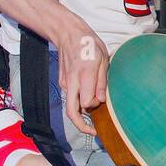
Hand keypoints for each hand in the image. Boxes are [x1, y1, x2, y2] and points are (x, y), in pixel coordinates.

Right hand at [56, 16, 109, 135]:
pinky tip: (88, 92)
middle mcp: (72, 82)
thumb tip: (100, 100)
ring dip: (82, 110)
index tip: (103, 105)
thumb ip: (102, 81)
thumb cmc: (89, 44)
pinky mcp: (62, 82)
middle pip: (72, 112)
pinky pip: (71, 96)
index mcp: (85, 75)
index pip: (87, 103)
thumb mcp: (103, 58)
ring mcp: (65, 83)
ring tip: (95, 107)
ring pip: (72, 105)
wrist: (68, 34)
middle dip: (82, 126)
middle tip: (93, 131)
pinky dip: (79, 100)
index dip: (96, 107)